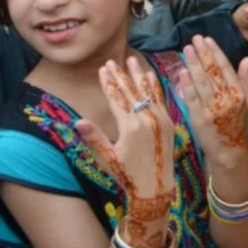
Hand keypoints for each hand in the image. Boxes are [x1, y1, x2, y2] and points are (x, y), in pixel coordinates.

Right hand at [76, 57, 174, 247]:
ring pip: (149, 92)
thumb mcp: (107, 158)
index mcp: (130, 127)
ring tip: (132, 60)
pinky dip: (155, 86)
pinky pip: (161, 99)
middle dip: (121, 75)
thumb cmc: (127, 175)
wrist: (156, 187)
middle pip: (132, 92)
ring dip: (139, 75)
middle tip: (112, 61)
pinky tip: (152, 75)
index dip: (109, 83)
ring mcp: (161, 120)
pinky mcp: (170, 122)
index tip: (103, 69)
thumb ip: (94, 138)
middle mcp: (147, 120)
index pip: (117, 99)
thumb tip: (78, 121)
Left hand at [179, 36, 247, 167]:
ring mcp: (213, 109)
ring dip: (193, 64)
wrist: (228, 150)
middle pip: (212, 72)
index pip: (226, 68)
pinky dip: (186, 84)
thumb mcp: (247, 101)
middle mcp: (227, 99)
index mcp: (239, 93)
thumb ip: (245, 79)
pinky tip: (182, 71)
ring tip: (186, 49)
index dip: (216, 52)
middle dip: (203, 53)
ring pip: (201, 82)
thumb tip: (247, 58)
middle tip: (194, 39)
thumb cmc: (236, 123)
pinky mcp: (199, 118)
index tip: (207, 39)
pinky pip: (192, 98)